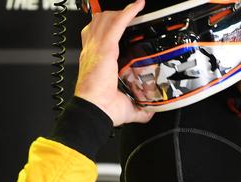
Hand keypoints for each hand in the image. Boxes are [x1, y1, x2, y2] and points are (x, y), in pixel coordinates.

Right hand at [74, 0, 153, 126]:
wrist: (93, 111)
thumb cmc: (101, 109)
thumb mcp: (123, 105)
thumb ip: (137, 108)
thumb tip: (148, 112)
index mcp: (93, 62)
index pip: (95, 36)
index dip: (105, 27)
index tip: (116, 24)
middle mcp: (92, 51)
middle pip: (99, 22)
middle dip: (113, 16)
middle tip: (129, 16)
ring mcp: (97, 48)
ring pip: (106, 19)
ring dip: (121, 12)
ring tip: (134, 9)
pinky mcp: (105, 48)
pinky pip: (117, 23)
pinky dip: (128, 12)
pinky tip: (138, 6)